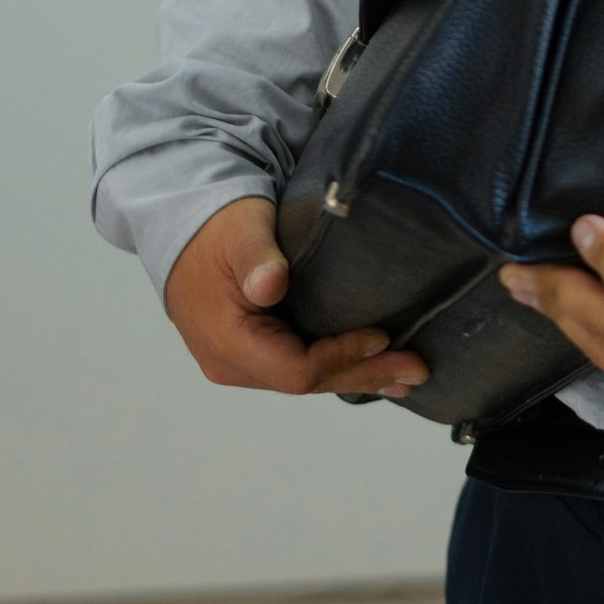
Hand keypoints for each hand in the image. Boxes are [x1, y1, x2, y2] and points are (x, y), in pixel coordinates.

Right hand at [163, 195, 429, 401]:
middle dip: (364, 375)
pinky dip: (336, 365)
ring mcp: (239, 361)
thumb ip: (255, 257)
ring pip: (305, 378)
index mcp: (227, 342)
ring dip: (355, 374)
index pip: (295, 370)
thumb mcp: (239, 230)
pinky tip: (370, 366)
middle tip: (417, 372)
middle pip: (306, 382)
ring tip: (404, 377)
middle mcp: (231, 363)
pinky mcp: (251, 350)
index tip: (383, 336)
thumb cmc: (218, 224)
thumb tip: (269, 285)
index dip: (342, 356)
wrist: (185, 222)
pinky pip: (297, 366)